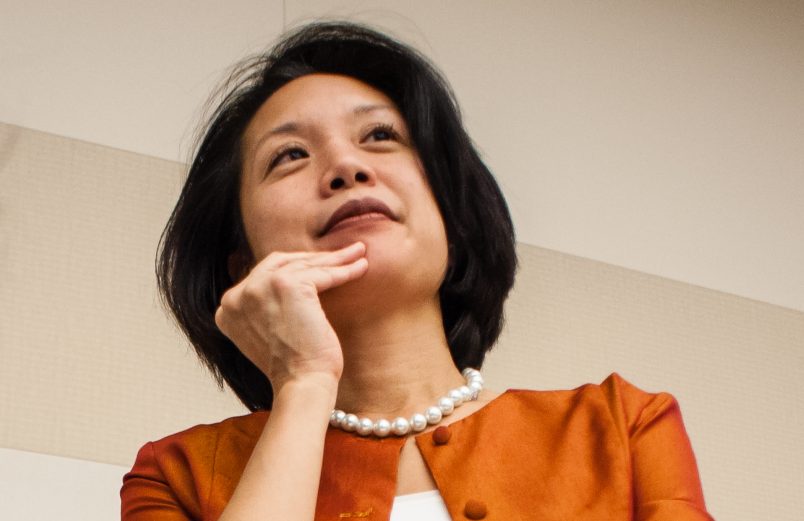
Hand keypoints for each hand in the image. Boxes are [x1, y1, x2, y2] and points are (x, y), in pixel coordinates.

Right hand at [215, 242, 367, 391]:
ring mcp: (259, 287)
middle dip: (314, 257)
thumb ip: (266, 308)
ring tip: (357, 254)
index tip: (317, 264)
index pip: (262, 274)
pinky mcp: (287, 285)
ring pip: (305, 264)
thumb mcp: (267, 333)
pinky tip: (361, 267)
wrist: (302, 384)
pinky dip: (345, 270)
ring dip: (335, 258)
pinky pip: (323, 273)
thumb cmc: (294, 367)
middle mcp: (238, 294)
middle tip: (342, 253)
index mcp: (228, 307)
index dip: (292, 267)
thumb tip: (291, 283)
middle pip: (282, 262)